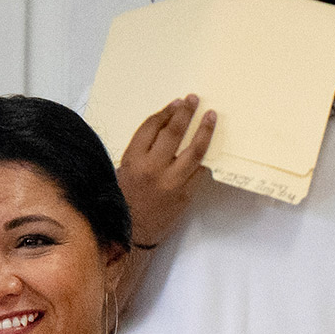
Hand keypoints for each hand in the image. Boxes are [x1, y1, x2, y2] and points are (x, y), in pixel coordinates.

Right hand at [117, 95, 216, 248]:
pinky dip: (205, 158)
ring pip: (194, 151)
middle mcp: (152, 169)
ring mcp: (171, 182)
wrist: (131, 232)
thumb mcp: (124, 169)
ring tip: (211, 117)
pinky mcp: (184, 195)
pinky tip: (210, 147)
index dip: (166, 112)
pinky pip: (199, 172)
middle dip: (185, 113)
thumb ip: (143, 150)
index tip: (176, 103)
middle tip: (193, 101)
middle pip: (174, 133)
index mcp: (133, 159)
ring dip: (204, 131)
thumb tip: (166, 126)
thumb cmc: (124, 199)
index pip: (152, 126)